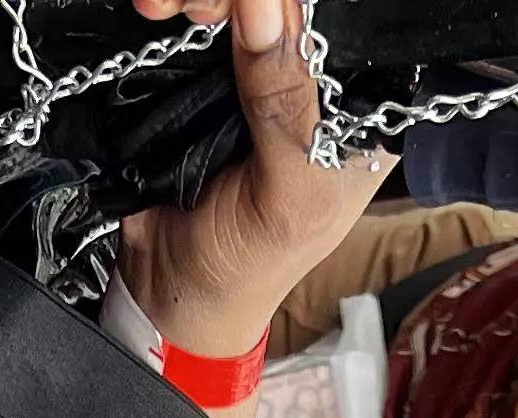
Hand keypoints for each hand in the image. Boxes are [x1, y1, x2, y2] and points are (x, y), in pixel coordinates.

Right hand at [112, 0, 393, 365]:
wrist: (170, 289)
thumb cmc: (250, 262)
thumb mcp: (288, 194)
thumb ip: (285, 107)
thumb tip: (266, 9)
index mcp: (359, 114)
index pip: (346, 30)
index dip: (301, 10)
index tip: (258, 5)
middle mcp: (316, 85)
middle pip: (295, 9)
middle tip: (199, 10)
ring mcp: (261, 72)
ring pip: (247, 5)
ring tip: (167, 8)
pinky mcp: (209, 70)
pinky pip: (200, 18)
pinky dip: (177, 5)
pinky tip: (158, 9)